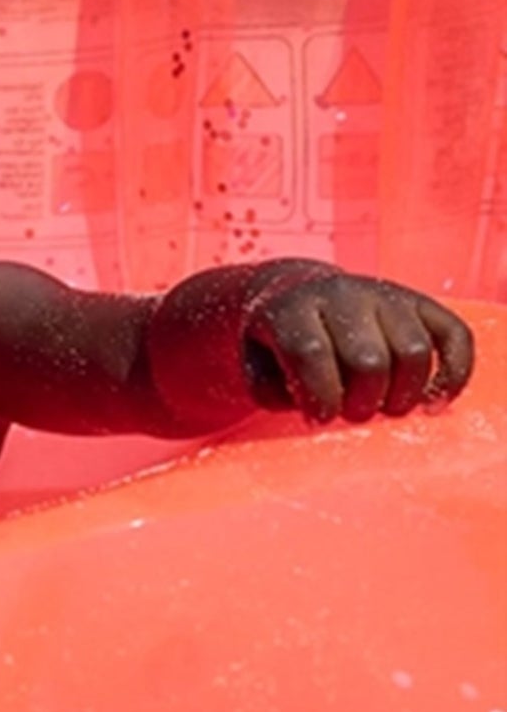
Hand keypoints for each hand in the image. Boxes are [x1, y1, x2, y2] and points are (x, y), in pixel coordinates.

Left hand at [240, 271, 472, 421]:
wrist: (296, 291)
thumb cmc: (277, 343)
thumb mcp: (256, 368)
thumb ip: (274, 394)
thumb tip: (320, 411)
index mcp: (293, 310)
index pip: (311, 353)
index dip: (320, 395)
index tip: (320, 419)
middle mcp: (342, 295)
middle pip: (368, 360)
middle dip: (362, 403)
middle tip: (351, 414)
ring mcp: (385, 295)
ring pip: (414, 353)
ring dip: (403, 396)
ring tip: (384, 408)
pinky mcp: (420, 302)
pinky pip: (454, 336)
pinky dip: (453, 375)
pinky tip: (430, 403)